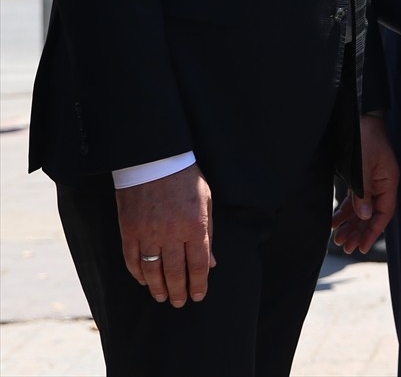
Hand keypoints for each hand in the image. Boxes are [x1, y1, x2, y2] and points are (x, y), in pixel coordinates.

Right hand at [115, 163, 214, 307]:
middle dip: (179, 291)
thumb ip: (208, 233)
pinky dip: (138, 273)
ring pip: (152, 271)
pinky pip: (132, 260)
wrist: (154, 159)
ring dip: (158, 287)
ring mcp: (148, 233)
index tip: (198, 296)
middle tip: (180, 303)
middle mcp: (171, 233)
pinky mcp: (129, 231)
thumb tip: (210, 263)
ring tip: (163, 297)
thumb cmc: (185, 178)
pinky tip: (144, 281)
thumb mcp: (206, 201)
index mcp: (194, 225)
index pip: (198, 264)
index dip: (199, 284)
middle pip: (175, 272)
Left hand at [331, 115, 398, 253]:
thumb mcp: (363, 166)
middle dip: (359, 232)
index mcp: (388, 181)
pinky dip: (345, 212)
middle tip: (347, 247)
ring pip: (362, 210)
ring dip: (351, 225)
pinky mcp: (361, 179)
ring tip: (338, 239)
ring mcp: (372, 182)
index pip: (385, 213)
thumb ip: (364, 192)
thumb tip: (365, 216)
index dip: (374, 231)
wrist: (360, 118)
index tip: (363, 246)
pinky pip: (355, 200)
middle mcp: (382, 184)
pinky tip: (334, 222)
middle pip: (372, 215)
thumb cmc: (366, 138)